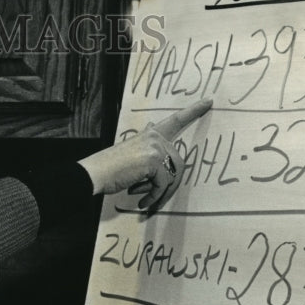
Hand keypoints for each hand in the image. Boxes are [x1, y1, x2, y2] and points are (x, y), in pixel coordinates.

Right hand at [78, 98, 212, 211]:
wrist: (94, 173)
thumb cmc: (110, 167)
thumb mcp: (130, 149)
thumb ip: (146, 142)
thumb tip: (154, 126)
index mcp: (150, 135)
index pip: (175, 120)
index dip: (193, 111)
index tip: (209, 101)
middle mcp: (155, 138)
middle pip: (178, 163)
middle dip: (170, 185)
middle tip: (153, 199)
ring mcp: (155, 148)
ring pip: (173, 176)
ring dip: (160, 193)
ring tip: (146, 201)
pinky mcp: (153, 161)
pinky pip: (163, 185)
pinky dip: (154, 197)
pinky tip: (143, 203)